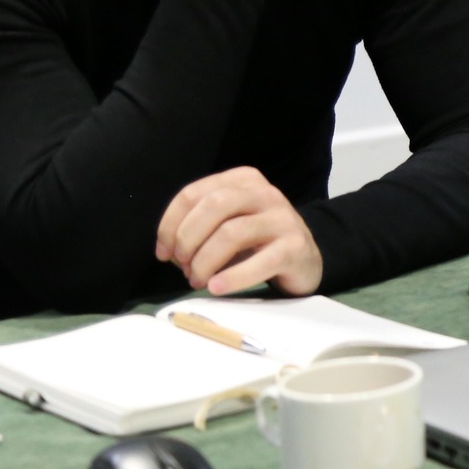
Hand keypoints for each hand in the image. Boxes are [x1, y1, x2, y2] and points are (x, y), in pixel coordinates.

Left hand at [156, 166, 323, 296]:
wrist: (304, 258)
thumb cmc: (256, 242)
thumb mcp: (227, 223)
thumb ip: (199, 227)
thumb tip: (169, 250)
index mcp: (242, 181)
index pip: (193, 194)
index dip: (169, 225)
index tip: (164, 253)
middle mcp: (264, 192)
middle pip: (213, 206)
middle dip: (187, 239)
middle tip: (183, 267)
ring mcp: (282, 218)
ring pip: (232, 232)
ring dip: (205, 262)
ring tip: (198, 281)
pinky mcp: (295, 246)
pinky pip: (260, 261)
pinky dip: (233, 277)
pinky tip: (217, 287)